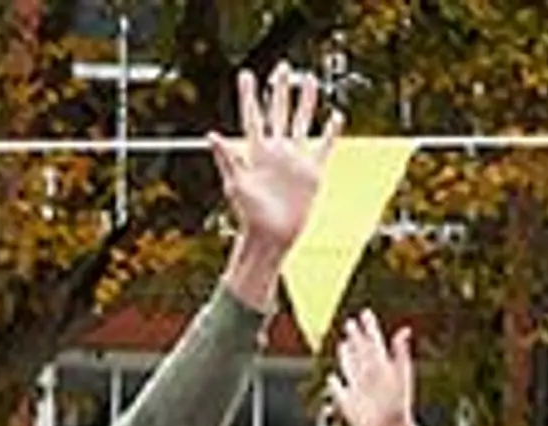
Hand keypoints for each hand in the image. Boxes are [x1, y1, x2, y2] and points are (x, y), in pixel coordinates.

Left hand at [210, 66, 336, 254]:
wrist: (271, 236)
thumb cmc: (249, 214)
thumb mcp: (235, 184)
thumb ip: (227, 158)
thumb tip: (211, 136)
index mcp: (255, 151)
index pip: (252, 116)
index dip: (249, 96)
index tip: (247, 74)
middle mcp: (275, 151)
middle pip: (278, 112)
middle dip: (280, 90)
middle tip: (282, 67)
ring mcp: (294, 160)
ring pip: (301, 122)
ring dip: (305, 102)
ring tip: (309, 80)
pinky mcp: (312, 172)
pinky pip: (323, 146)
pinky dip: (330, 132)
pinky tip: (335, 117)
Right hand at [326, 312, 421, 425]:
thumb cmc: (400, 405)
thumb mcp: (401, 375)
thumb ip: (400, 352)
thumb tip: (405, 330)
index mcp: (382, 367)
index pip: (374, 342)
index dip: (370, 328)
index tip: (365, 313)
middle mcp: (370, 376)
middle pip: (361, 352)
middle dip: (356, 338)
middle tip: (351, 323)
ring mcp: (358, 389)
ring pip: (350, 367)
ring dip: (346, 355)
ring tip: (343, 344)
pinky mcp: (348, 403)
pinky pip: (339, 390)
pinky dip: (334, 384)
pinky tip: (332, 378)